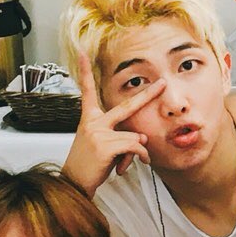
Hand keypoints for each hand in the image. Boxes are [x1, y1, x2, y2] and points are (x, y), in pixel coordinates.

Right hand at [62, 46, 164, 190]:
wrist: (73, 182)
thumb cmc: (88, 165)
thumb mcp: (101, 145)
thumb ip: (120, 137)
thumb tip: (142, 138)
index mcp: (89, 118)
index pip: (87, 91)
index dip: (85, 72)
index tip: (83, 54)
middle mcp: (93, 122)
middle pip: (126, 106)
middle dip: (147, 95)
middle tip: (162, 83)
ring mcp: (99, 132)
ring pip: (135, 136)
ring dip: (137, 151)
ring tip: (124, 162)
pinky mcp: (106, 145)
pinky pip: (135, 146)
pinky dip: (140, 156)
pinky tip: (131, 164)